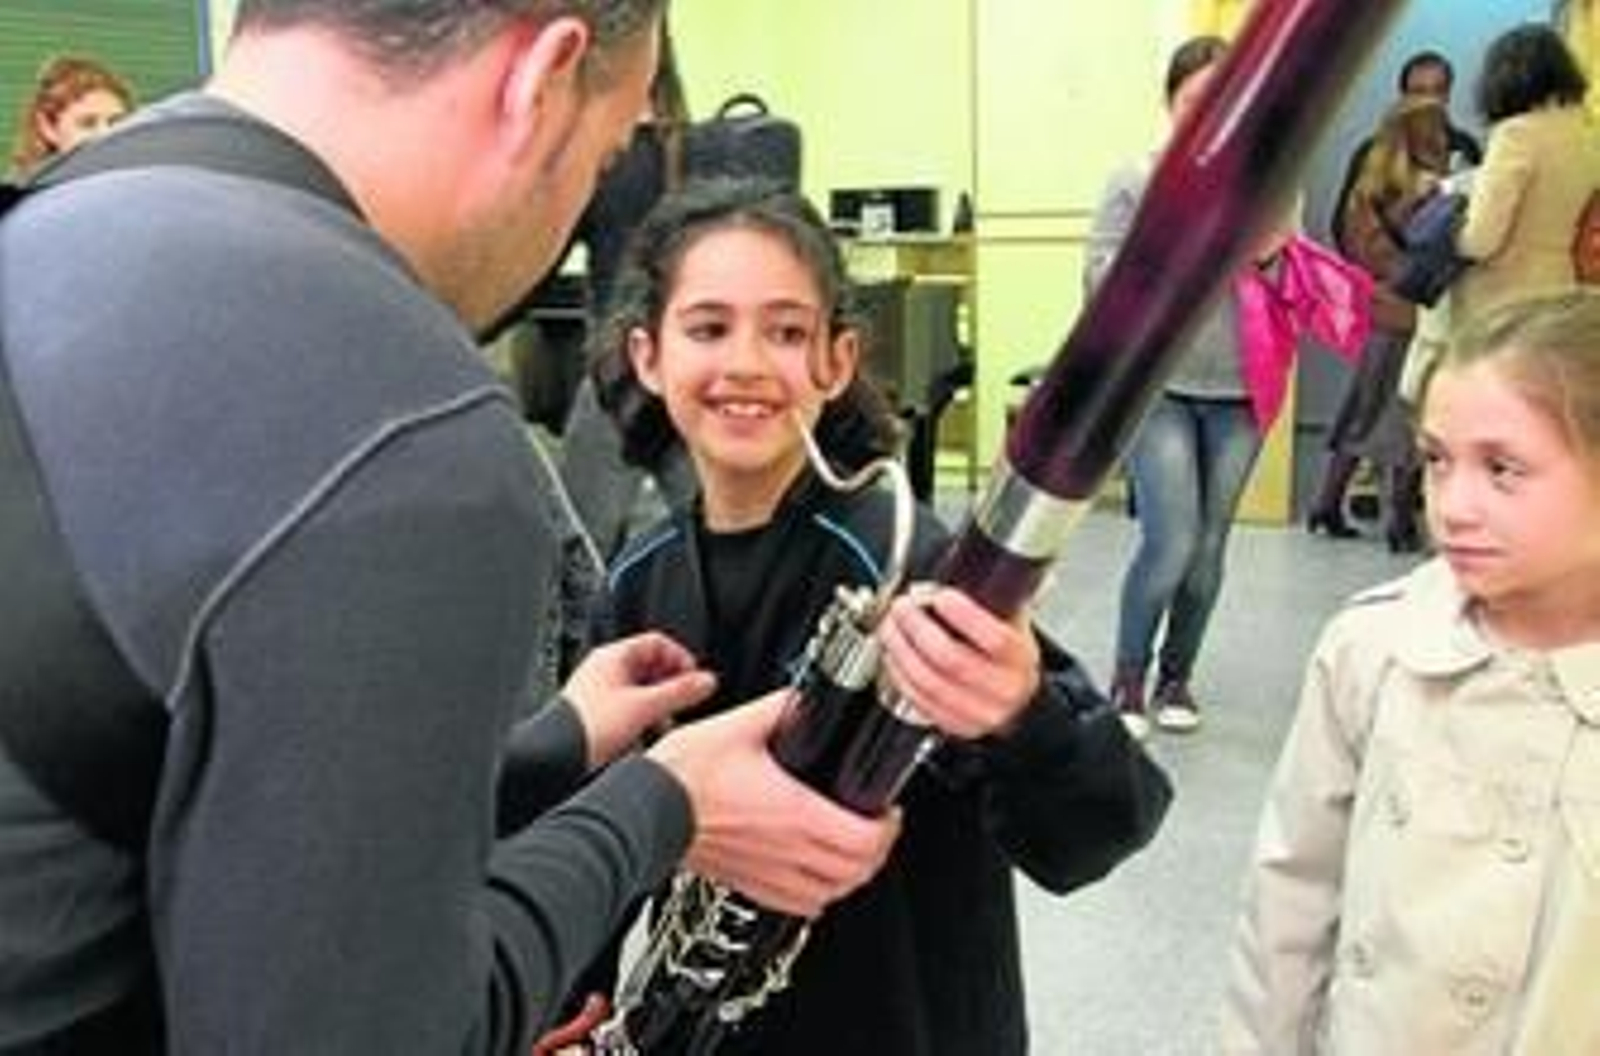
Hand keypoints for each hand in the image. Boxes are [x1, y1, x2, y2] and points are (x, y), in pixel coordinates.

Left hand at [562, 632, 715, 767]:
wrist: (556, 756)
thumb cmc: (589, 726)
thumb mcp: (644, 707)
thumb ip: (679, 692)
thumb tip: (706, 681)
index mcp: (613, 657)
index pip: (657, 642)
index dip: (680, 657)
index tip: (694, 677)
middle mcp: (605, 669)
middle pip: (650, 665)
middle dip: (672, 682)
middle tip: (686, 698)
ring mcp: (600, 691)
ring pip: (641, 687)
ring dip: (660, 701)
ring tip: (669, 718)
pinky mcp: (597, 712)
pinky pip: (629, 705)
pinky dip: (645, 714)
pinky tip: (649, 731)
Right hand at [647, 690, 898, 917]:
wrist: (648, 806)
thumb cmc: (686, 773)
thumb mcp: (741, 724)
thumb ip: (782, 708)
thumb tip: (805, 698)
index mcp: (795, 812)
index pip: (864, 839)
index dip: (888, 827)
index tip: (886, 810)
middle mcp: (788, 850)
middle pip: (858, 871)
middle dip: (877, 850)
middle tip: (876, 827)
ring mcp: (769, 873)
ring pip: (832, 893)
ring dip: (852, 875)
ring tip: (852, 851)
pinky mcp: (750, 884)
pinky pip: (801, 906)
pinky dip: (820, 894)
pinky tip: (815, 875)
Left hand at [877, 585, 1039, 739]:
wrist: (1021, 704)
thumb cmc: (1011, 659)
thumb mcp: (1014, 624)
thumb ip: (992, 599)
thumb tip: (962, 569)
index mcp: (1020, 659)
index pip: (995, 638)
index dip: (964, 615)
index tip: (940, 596)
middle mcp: (1002, 689)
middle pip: (951, 659)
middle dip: (918, 628)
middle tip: (902, 607)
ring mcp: (978, 712)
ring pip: (927, 681)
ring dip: (900, 650)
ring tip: (889, 627)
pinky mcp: (955, 725)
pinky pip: (918, 700)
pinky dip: (898, 674)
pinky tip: (893, 654)